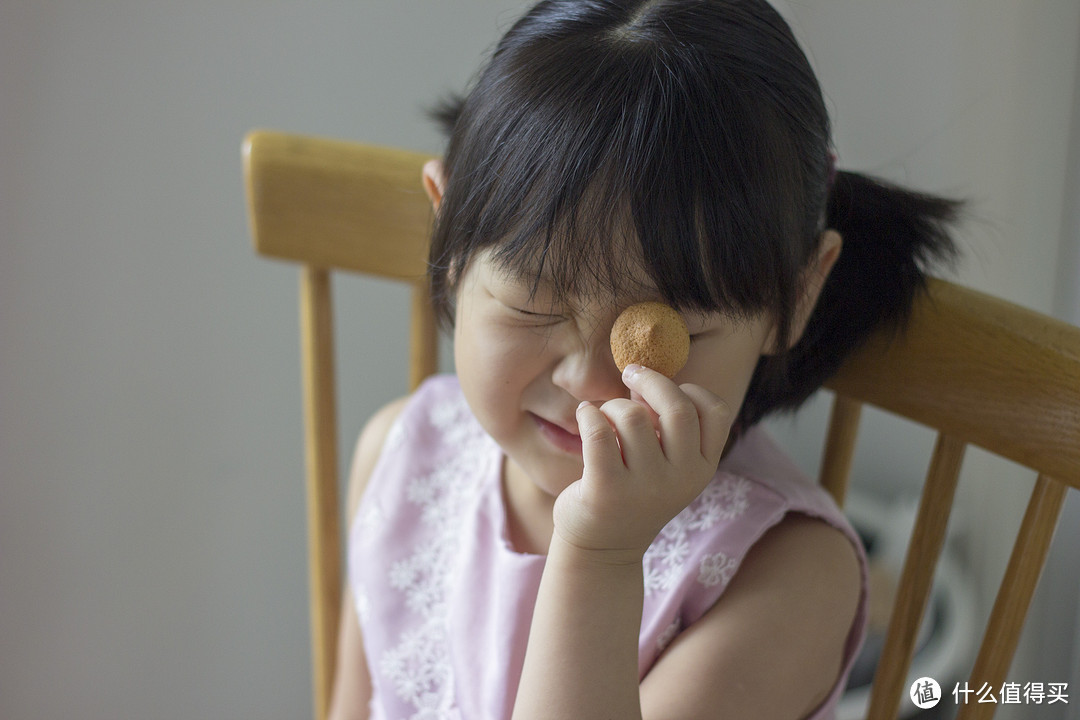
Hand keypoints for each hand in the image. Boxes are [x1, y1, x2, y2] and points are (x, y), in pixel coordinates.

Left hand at [552, 364, 733, 563]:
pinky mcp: (607, 491)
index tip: (662, 388)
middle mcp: (681, 479)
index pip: (715, 412)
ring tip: (603, 418)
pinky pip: (599, 431)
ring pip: (632, 416)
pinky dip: (588, 414)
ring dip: (611, 406)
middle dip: (650, 380)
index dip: (689, 390)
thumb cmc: (634, 490)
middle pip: (677, 407)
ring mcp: (645, 487)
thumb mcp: (666, 464)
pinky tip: (585, 417)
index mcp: (703, 469)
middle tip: (630, 374)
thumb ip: (666, 424)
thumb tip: (645, 375)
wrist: (602, 548)